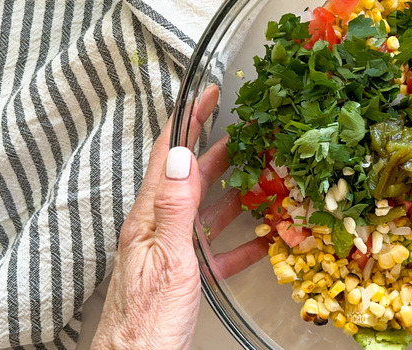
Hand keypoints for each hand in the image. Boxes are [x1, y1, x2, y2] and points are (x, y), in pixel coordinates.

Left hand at [92, 85, 267, 348]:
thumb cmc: (147, 319)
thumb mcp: (169, 259)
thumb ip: (175, 207)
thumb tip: (181, 156)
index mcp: (151, 216)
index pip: (168, 154)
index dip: (186, 120)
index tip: (206, 94)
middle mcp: (161, 226)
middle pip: (193, 177)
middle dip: (220, 151)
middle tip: (248, 133)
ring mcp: (175, 249)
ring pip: (209, 210)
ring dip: (237, 192)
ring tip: (264, 176)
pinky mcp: (188, 274)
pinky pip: (219, 249)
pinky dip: (242, 240)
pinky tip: (263, 238)